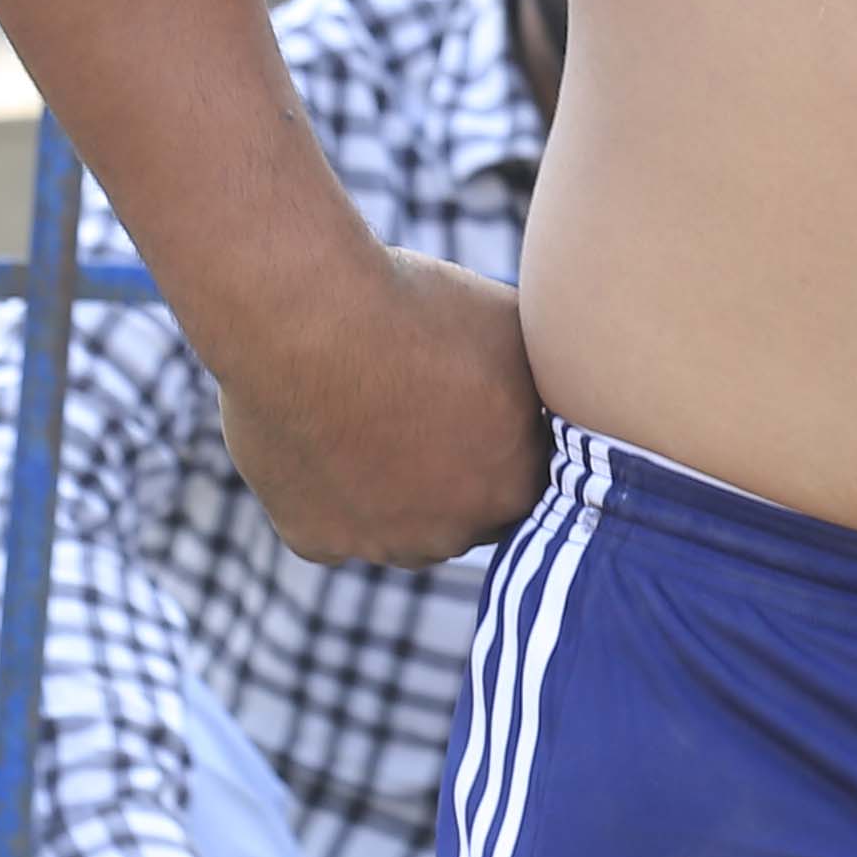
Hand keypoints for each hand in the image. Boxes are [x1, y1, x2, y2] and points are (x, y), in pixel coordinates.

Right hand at [210, 249, 546, 565]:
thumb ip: (535, 383)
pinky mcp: (317, 542)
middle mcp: (452, 534)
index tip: (473, 399)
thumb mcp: (513, 329)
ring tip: (371, 415)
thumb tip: (549, 389)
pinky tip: (324, 435)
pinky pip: (335, 524)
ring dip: (394, 488)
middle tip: (421, 407)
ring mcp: (382, 545)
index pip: (522, 480)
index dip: (500, 439)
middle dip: (450, 472)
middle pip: (461, 512)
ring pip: (399, 528)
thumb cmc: (417, 310)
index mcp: (513, 487)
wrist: (308, 319)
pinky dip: (331, 489)